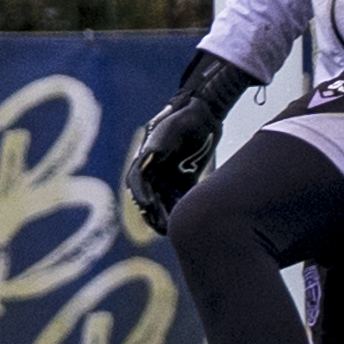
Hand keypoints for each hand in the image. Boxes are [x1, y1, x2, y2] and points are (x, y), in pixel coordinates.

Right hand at [122, 48, 250, 239]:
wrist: (206, 113)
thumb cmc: (188, 118)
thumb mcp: (174, 127)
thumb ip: (162, 142)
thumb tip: (150, 156)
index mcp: (147, 157)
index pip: (138, 180)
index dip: (141, 195)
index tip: (147, 206)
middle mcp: (154, 168)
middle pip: (149, 194)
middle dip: (153, 211)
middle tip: (160, 225)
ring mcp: (168, 174)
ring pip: (163, 199)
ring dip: (165, 214)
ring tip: (171, 230)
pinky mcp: (184, 178)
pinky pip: (179, 197)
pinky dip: (181, 208)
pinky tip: (186, 220)